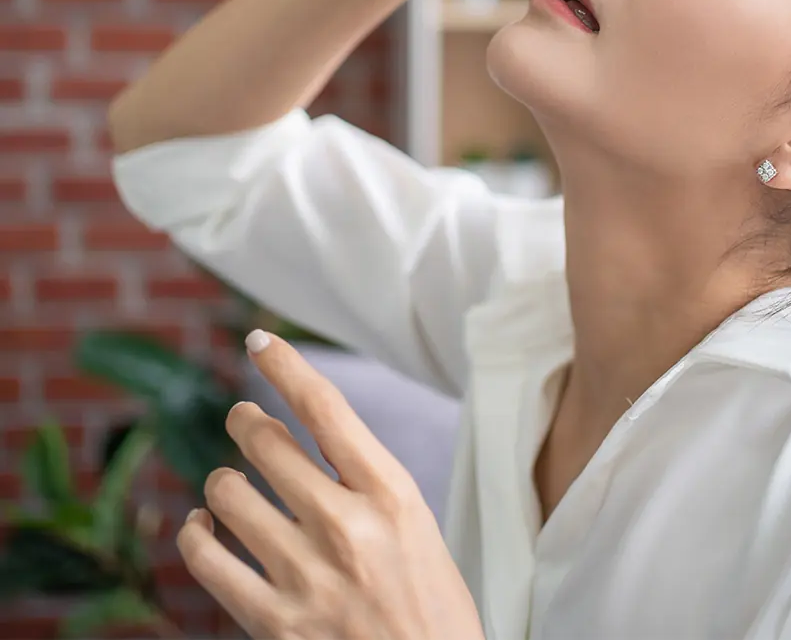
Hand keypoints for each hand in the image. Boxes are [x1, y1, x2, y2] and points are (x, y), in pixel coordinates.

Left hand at [177, 331, 483, 639]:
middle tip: (244, 421)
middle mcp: (346, 525)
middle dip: (246, 423)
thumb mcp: (417, 529)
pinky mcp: (274, 621)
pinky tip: (204, 529)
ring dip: (223, 482)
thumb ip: (367, 488)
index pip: (327, 410)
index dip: (286, 366)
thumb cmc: (432, 607)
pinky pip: (206, 559)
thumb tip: (311, 448)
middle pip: (266, 443)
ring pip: (228, 493)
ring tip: (232, 486)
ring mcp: (306, 574)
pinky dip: (196, 534)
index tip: (259, 340)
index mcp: (392, 495)